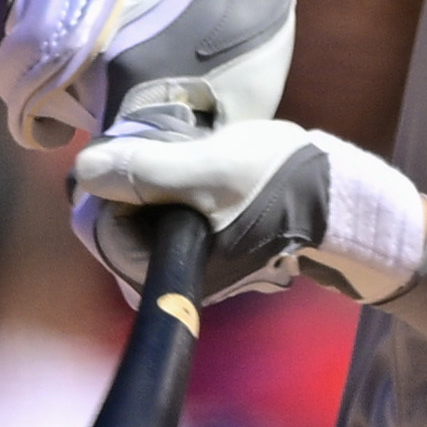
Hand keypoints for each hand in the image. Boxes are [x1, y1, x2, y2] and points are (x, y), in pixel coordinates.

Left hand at [70, 113, 426, 303]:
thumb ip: (143, 170)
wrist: (342, 201)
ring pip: (149, 219)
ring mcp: (198, 266)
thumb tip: (84, 169)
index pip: (102, 227)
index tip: (139, 151)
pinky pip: (175, 219)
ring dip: (158, 181)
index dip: (112, 182)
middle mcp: (178, 278)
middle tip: (167, 148)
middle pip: (123, 223)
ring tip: (186, 154)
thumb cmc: (277, 185)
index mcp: (169, 268)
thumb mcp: (206, 168)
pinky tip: (200, 167)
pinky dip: (179, 192)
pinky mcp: (215, 250)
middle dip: (136, 181)